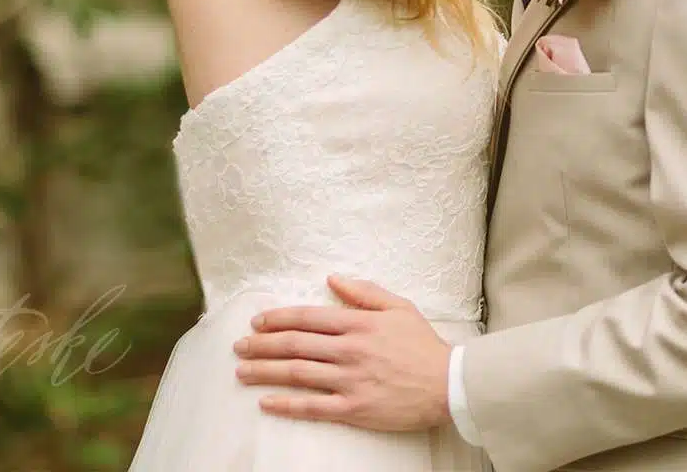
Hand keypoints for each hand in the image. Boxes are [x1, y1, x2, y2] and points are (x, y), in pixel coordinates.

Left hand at [238, 276, 450, 431]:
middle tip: (239, 347)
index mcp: (359, 323)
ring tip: (242, 372)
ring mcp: (350, 380)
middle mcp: (350, 349)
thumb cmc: (424, 345)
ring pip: (298, 373)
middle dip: (262, 345)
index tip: (257, 322)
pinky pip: (313, 406)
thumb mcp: (399, 307)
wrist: (448, 384)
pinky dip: (287, 405)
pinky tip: (266, 402)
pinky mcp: (354, 408)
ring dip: (265, 372)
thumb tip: (332, 278)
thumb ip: (364, 292)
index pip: (308, 317)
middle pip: (295, 345)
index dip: (278, 318)